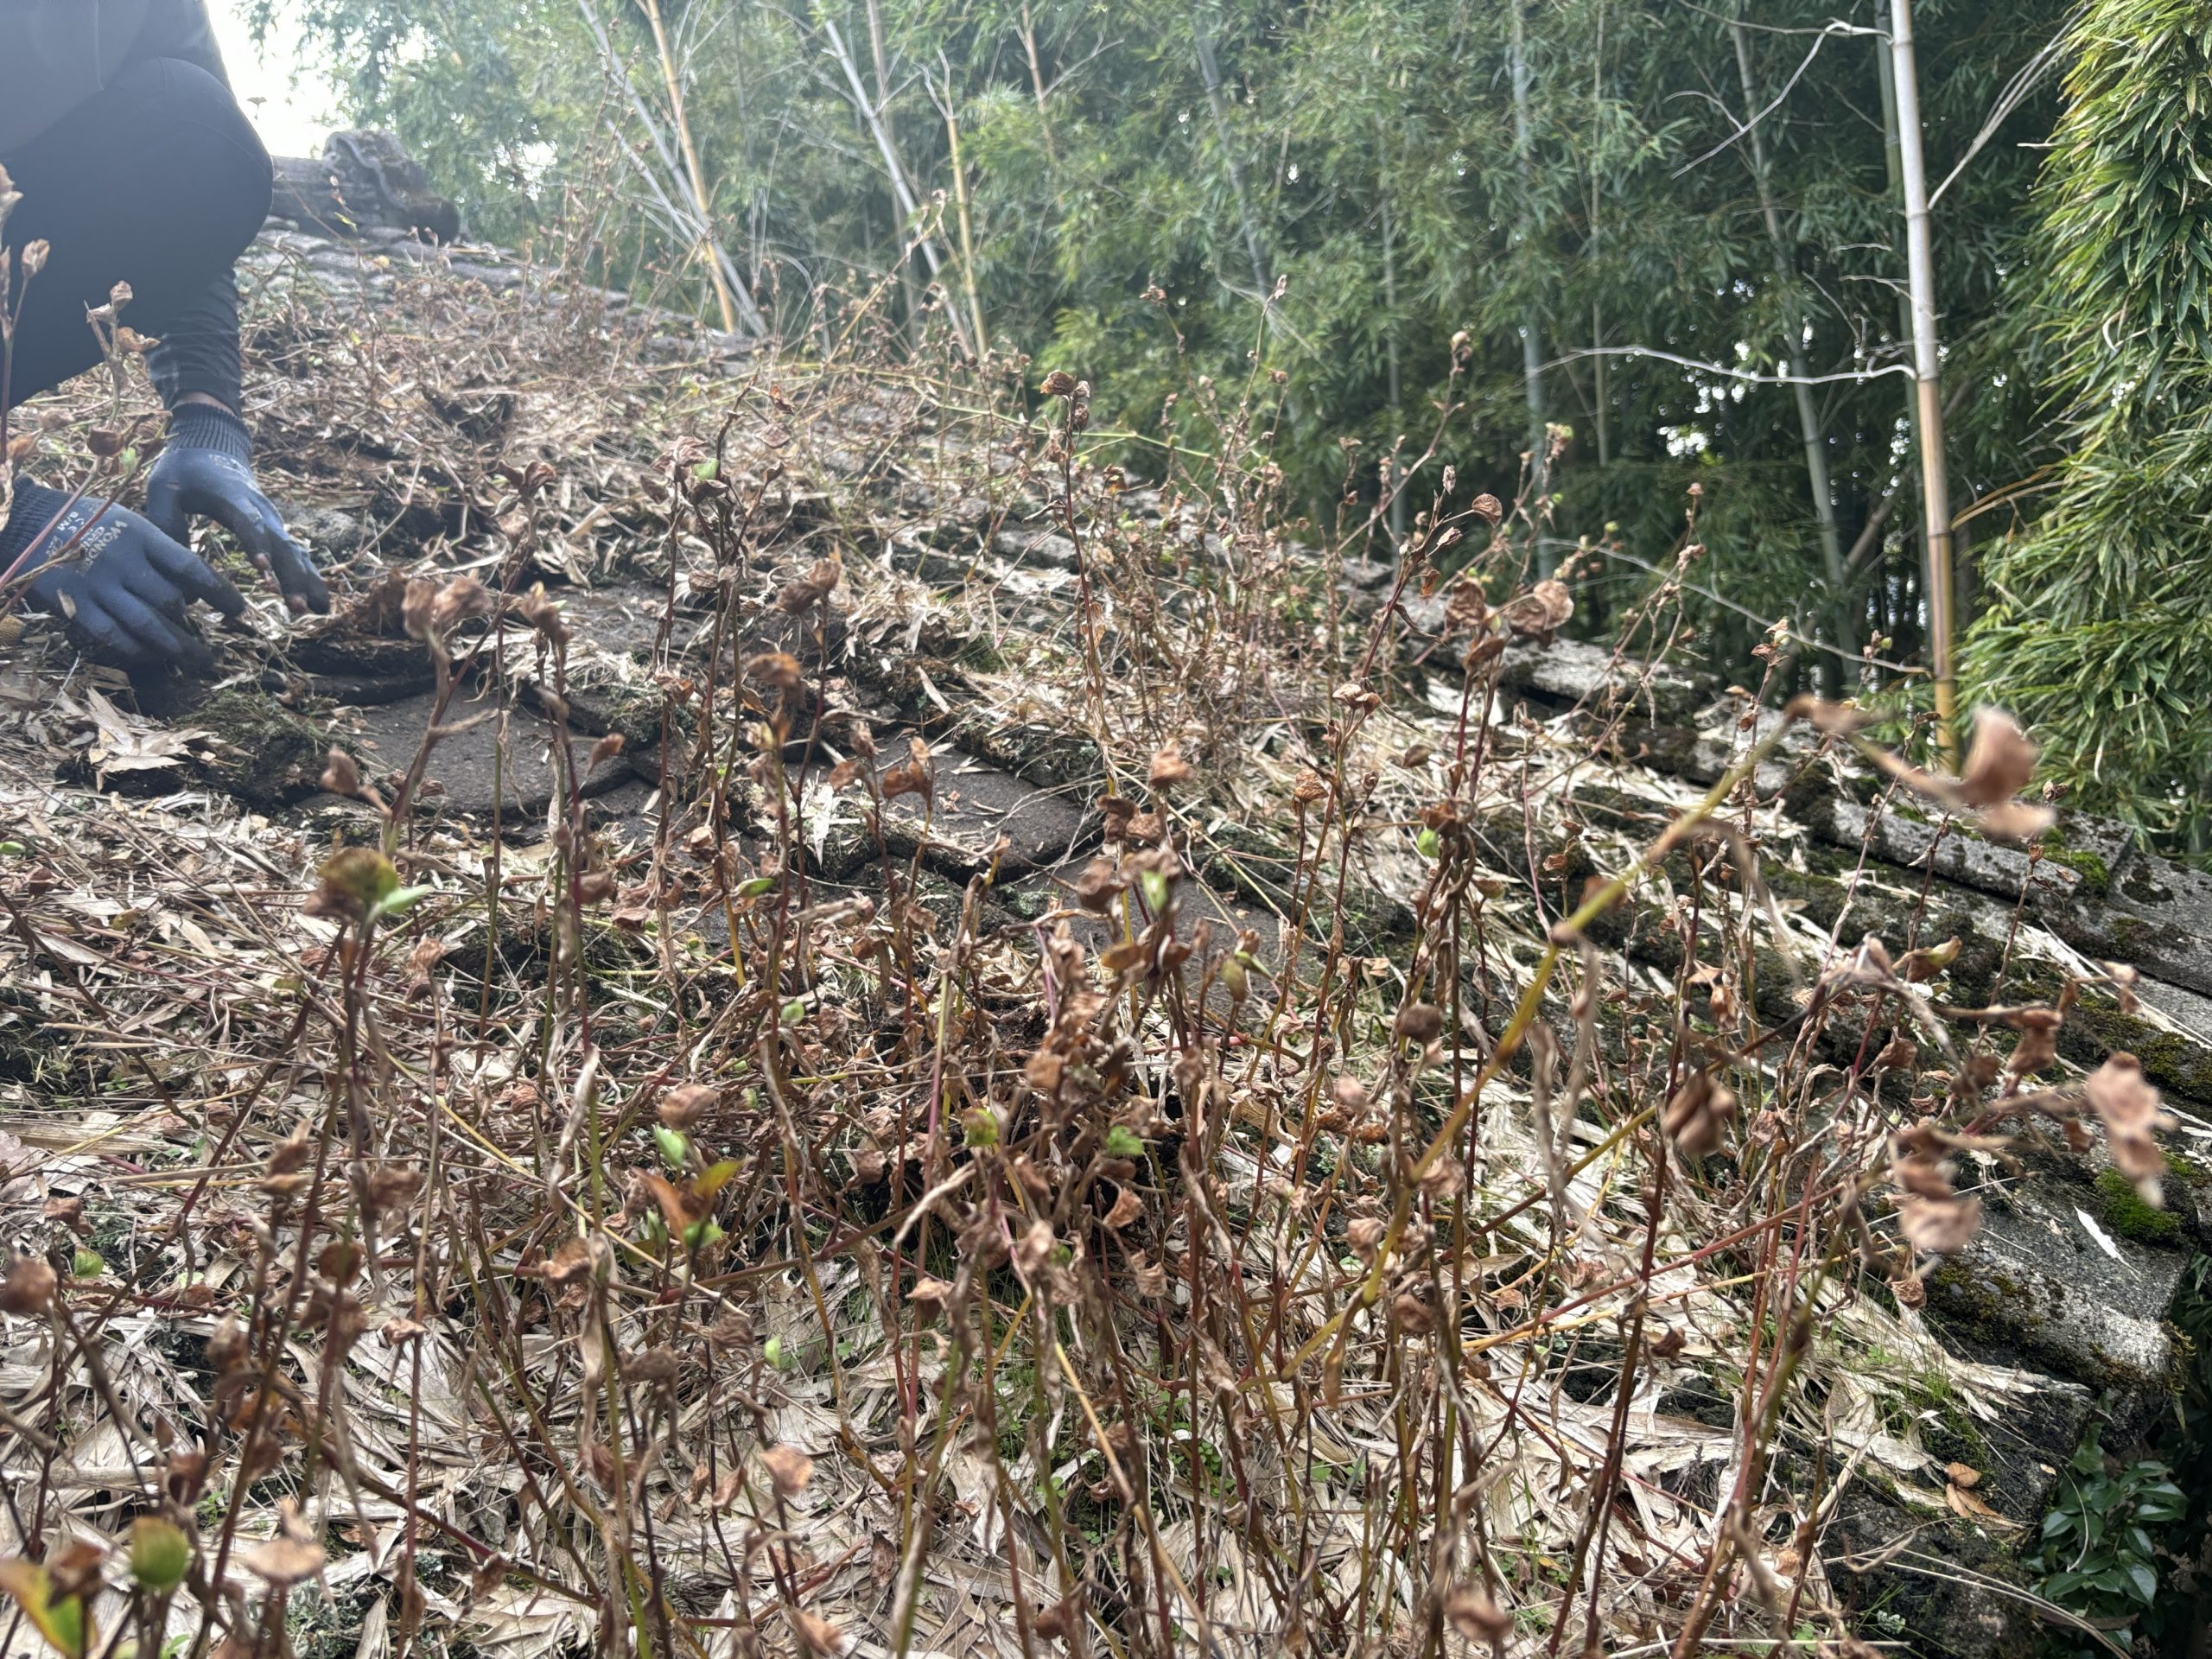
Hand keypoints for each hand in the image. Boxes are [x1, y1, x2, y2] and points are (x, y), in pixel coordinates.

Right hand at [11, 489, 246, 672]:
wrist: (33, 522)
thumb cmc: (95, 525)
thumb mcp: (132, 524)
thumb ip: (162, 552)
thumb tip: (199, 590)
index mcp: (142, 537)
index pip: (191, 568)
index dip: (220, 592)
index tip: (239, 610)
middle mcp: (123, 561)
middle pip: (170, 601)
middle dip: (193, 628)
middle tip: (210, 649)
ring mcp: (98, 584)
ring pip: (146, 624)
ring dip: (175, 648)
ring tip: (197, 663)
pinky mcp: (76, 603)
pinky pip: (113, 635)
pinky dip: (136, 650)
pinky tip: (153, 657)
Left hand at [143, 403, 329, 615]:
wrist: (212, 446)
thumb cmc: (183, 470)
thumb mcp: (163, 490)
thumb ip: (166, 526)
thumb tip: (176, 575)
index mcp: (230, 496)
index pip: (247, 520)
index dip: (257, 543)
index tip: (263, 568)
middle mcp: (260, 509)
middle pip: (282, 543)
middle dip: (292, 575)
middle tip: (298, 606)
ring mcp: (272, 519)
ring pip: (295, 551)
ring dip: (306, 580)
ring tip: (318, 609)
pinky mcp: (275, 528)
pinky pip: (296, 554)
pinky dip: (308, 577)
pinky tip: (319, 602)